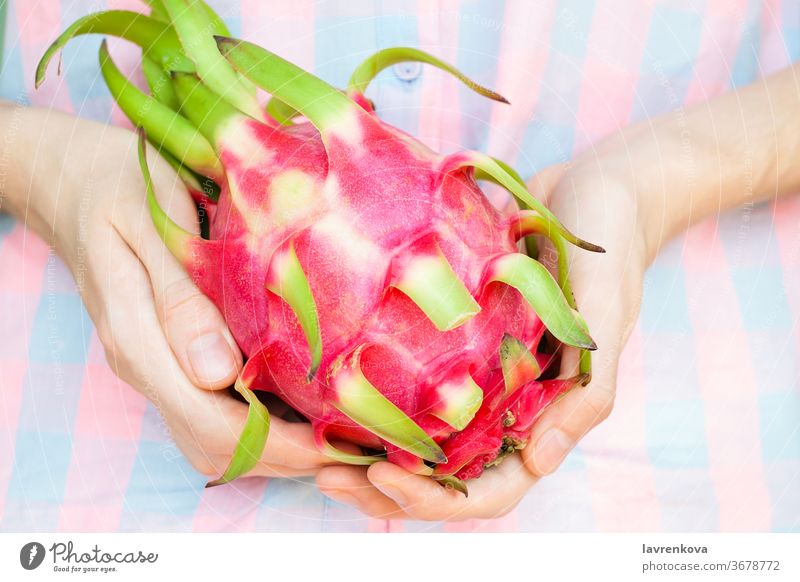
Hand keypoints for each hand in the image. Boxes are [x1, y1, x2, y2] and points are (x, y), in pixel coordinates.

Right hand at [3, 106, 332, 478]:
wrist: (77, 185)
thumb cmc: (118, 190)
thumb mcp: (150, 229)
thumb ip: (180, 301)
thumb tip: (218, 375)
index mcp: (138, 339)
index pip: (209, 421)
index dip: (275, 440)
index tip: (333, 439)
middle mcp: (146, 367)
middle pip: (215, 445)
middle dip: (284, 455)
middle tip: (349, 446)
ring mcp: (156, 367)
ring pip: (214, 441)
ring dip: (275, 448)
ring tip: (336, 436)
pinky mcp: (169, 360)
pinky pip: (213, 415)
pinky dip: (260, 425)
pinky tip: (302, 408)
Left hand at [314, 161, 648, 519]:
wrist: (591, 190)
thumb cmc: (607, 251)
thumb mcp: (607, 314)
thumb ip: (586, 391)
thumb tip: (541, 464)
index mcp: (543, 416)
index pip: (492, 487)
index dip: (437, 499)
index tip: (382, 475)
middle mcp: (504, 407)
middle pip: (442, 476)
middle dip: (385, 489)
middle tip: (327, 476)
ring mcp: (474, 376)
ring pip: (417, 438)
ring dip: (368, 453)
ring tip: (312, 449)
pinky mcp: (449, 340)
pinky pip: (408, 379)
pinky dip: (373, 398)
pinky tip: (326, 392)